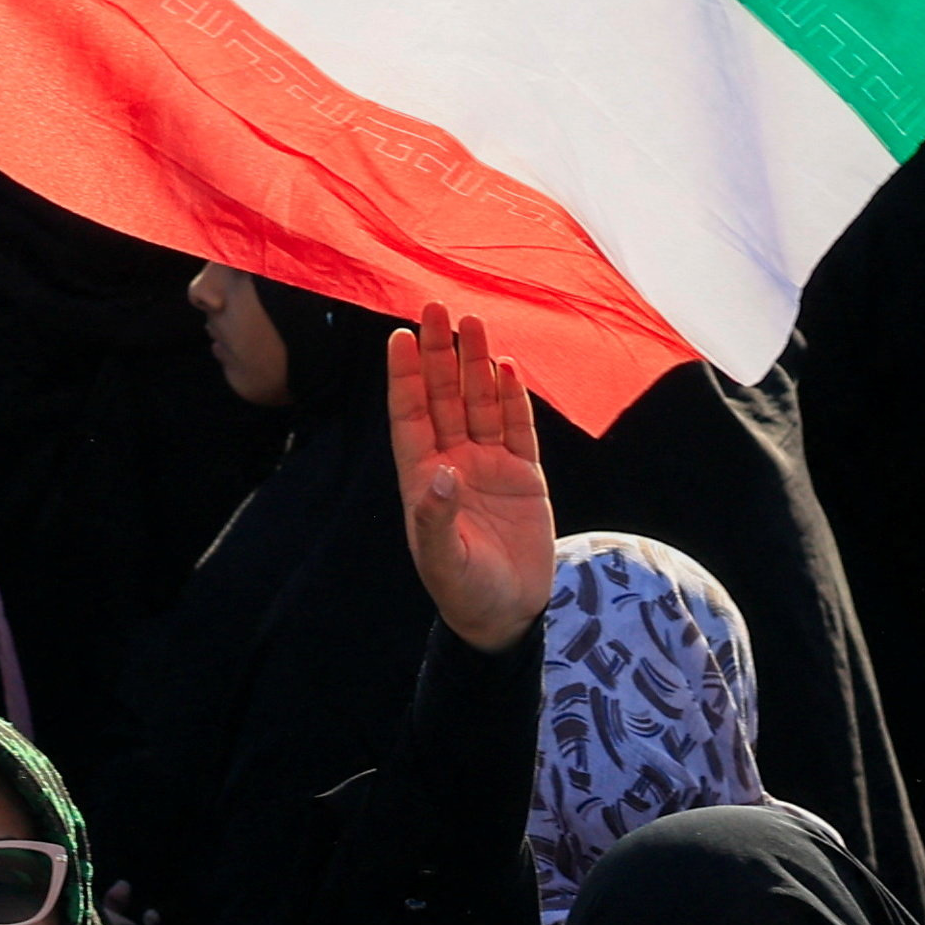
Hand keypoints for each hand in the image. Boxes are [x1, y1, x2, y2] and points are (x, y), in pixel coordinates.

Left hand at [385, 308, 555, 650]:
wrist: (508, 616)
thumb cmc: (465, 593)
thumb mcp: (444, 561)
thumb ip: (437, 518)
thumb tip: (440, 473)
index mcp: (423, 478)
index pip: (410, 415)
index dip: (405, 377)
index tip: (399, 336)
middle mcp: (453, 464)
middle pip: (444, 397)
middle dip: (441, 354)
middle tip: (437, 307)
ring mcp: (489, 467)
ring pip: (480, 404)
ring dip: (477, 365)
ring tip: (475, 323)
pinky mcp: (524, 477)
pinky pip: (517, 428)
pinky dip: (513, 398)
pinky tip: (508, 367)